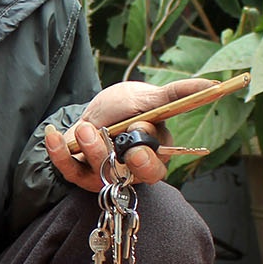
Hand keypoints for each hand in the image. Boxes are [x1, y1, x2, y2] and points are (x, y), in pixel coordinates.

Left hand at [43, 76, 218, 192]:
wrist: (95, 111)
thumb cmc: (127, 107)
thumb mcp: (149, 97)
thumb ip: (175, 96)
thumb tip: (210, 85)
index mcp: (153, 156)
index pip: (155, 168)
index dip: (146, 158)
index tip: (140, 136)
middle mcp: (129, 172)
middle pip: (124, 178)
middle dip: (116, 159)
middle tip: (106, 136)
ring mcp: (104, 175)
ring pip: (97, 172)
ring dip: (89, 149)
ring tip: (84, 127)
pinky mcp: (79, 174)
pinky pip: (68, 169)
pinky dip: (58, 151)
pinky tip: (52, 134)